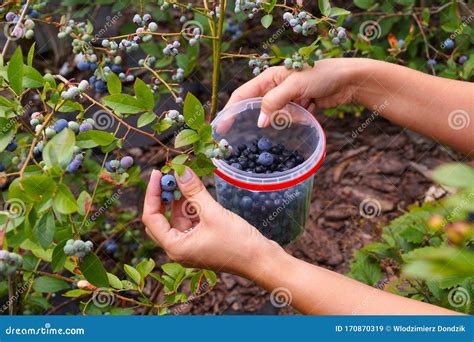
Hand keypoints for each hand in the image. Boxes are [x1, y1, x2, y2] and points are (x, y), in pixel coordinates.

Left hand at [142, 167, 279, 275]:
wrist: (262, 261)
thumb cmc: (238, 243)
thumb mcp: (213, 213)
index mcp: (175, 247)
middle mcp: (178, 249)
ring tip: (186, 178)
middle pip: (161, 219)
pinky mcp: (202, 242)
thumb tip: (181, 171)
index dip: (153, 193)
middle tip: (171, 175)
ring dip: (180, 199)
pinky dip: (191, 206)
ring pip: (176, 218)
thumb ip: (194, 191)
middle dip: (164, 196)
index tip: (159, 173)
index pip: (151, 218)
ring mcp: (191, 246)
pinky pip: (190, 221)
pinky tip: (196, 191)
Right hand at [226, 58, 368, 126]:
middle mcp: (274, 88)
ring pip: (277, 117)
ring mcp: (286, 99)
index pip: (242, 95)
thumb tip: (260, 122)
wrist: (348, 80)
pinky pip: (291, 119)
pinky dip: (300, 117)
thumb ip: (274, 102)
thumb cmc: (321, 75)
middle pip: (260, 109)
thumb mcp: (294, 86)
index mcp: (268, 78)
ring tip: (307, 104)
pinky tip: (312, 106)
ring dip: (290, 116)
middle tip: (276, 121)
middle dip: (269, 117)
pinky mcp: (298, 108)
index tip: (221, 128)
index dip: (230, 110)